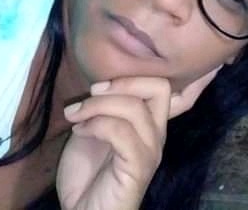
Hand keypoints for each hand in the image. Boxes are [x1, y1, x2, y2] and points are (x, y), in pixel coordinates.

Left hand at [56, 69, 219, 209]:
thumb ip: (103, 106)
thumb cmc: (87, 174)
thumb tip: (98, 81)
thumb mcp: (92, 129)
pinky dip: (96, 123)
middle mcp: (156, 134)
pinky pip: (121, 131)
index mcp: (149, 123)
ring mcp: (150, 150)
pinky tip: (80, 130)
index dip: (159, 74)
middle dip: (123, 82)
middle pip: (158, 88)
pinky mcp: (138, 166)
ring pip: (135, 107)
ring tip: (75, 115)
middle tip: (93, 91)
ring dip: (97, 105)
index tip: (116, 75)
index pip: (172, 91)